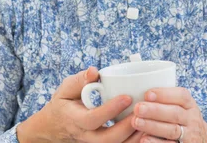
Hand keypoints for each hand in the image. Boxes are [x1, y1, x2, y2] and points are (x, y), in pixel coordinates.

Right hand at [17, 66, 141, 142]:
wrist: (56, 127)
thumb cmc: (64, 103)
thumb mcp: (66, 88)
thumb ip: (80, 80)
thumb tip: (94, 71)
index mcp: (75, 119)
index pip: (92, 119)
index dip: (110, 110)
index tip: (127, 97)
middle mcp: (86, 136)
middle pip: (108, 139)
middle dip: (127, 127)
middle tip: (142, 111)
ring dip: (134, 137)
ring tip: (150, 120)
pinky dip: (134, 140)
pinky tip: (147, 129)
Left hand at [130, 87, 206, 142]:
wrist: (201, 141)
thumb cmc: (183, 119)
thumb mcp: (182, 107)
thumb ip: (166, 100)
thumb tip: (137, 89)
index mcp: (190, 105)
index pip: (181, 96)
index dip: (164, 94)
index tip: (147, 94)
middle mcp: (191, 119)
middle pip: (175, 113)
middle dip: (155, 110)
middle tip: (138, 108)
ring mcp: (189, 135)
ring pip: (172, 130)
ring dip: (153, 126)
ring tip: (136, 121)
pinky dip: (157, 142)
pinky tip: (144, 139)